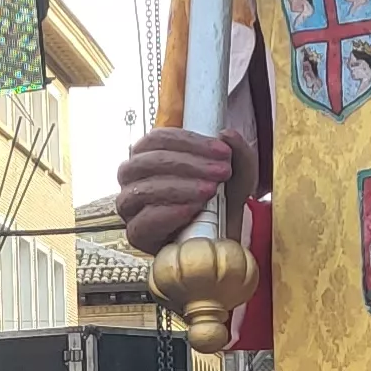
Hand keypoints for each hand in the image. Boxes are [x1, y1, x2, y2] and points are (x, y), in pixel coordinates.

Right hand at [118, 128, 252, 252]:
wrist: (222, 237)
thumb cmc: (221, 200)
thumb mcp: (238, 174)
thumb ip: (239, 152)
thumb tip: (227, 134)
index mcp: (150, 155)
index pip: (157, 139)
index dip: (190, 141)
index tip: (222, 151)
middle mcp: (134, 177)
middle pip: (146, 161)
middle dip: (187, 163)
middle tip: (220, 171)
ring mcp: (131, 206)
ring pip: (141, 190)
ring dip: (178, 187)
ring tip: (209, 190)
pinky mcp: (137, 234)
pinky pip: (142, 222)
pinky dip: (168, 213)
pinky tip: (191, 208)